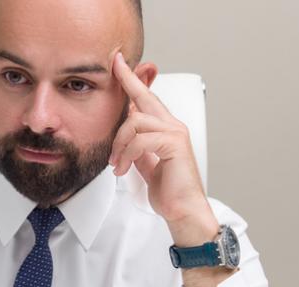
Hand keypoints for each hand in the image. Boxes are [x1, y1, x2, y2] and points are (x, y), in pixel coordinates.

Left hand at [109, 52, 218, 247]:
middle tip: (115, 65)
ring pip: (135, 122)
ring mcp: (175, 133)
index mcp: (166, 128)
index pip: (147, 99)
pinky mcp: (174, 144)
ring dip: (119, 143)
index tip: (120, 63)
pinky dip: (127, 155)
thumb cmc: (168, 190)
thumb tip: (123, 136)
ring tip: (116, 163)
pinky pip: (140, 140)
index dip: (133, 80)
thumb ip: (137, 146)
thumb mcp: (145, 163)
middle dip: (127, 80)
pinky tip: (123, 169)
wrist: (182, 210)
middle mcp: (173, 125)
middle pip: (145, 97)